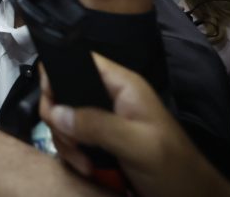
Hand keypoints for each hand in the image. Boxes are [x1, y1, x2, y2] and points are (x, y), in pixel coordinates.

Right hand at [40, 54, 229, 196]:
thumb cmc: (174, 168)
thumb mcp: (137, 145)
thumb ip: (97, 125)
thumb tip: (56, 113)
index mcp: (121, 85)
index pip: (77, 60)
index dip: (56, 77)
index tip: (54, 110)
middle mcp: (109, 96)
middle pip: (63, 92)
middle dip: (59, 121)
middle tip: (73, 146)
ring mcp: (104, 119)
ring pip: (65, 119)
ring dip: (67, 143)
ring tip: (85, 165)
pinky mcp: (101, 141)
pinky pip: (73, 139)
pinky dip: (73, 154)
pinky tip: (87, 169)